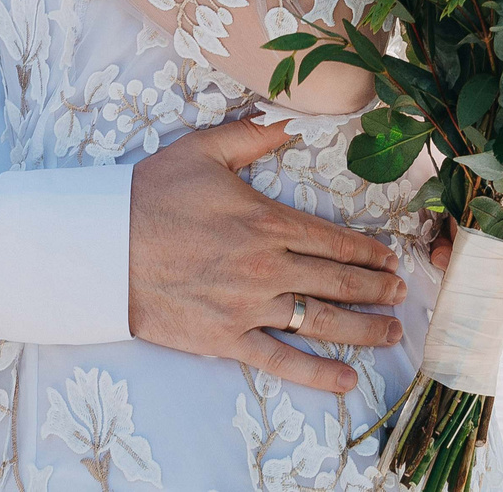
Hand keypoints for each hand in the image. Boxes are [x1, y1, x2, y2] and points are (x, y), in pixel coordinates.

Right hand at [129, 119, 410, 394]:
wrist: (102, 246)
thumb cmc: (149, 194)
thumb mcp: (201, 150)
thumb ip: (251, 135)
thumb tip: (289, 121)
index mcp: (267, 221)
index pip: (334, 240)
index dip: (369, 253)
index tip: (391, 261)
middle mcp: (267, 266)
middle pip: (337, 282)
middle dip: (377, 290)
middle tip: (400, 296)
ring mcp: (248, 306)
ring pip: (321, 322)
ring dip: (363, 330)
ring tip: (390, 334)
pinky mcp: (226, 338)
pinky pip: (281, 361)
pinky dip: (317, 374)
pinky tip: (347, 380)